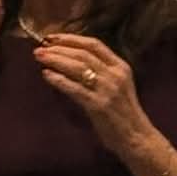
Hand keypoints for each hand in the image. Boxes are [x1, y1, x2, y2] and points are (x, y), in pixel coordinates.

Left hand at [34, 34, 155, 157]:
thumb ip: (102, 71)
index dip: (71, 38)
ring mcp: (107, 90)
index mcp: (120, 66)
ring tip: (39, 57)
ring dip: (56, 60)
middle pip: (83, 54)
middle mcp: (115, 74)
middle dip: (59, 48)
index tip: (52, 37)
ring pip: (78, 67)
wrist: (137, 138)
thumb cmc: (124, 113)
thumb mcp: (118, 85)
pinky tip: (47, 75)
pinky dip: (59, 80)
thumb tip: (71, 60)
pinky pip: (74, 89)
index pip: (94, 44)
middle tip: (40, 48)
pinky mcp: (98, 105)